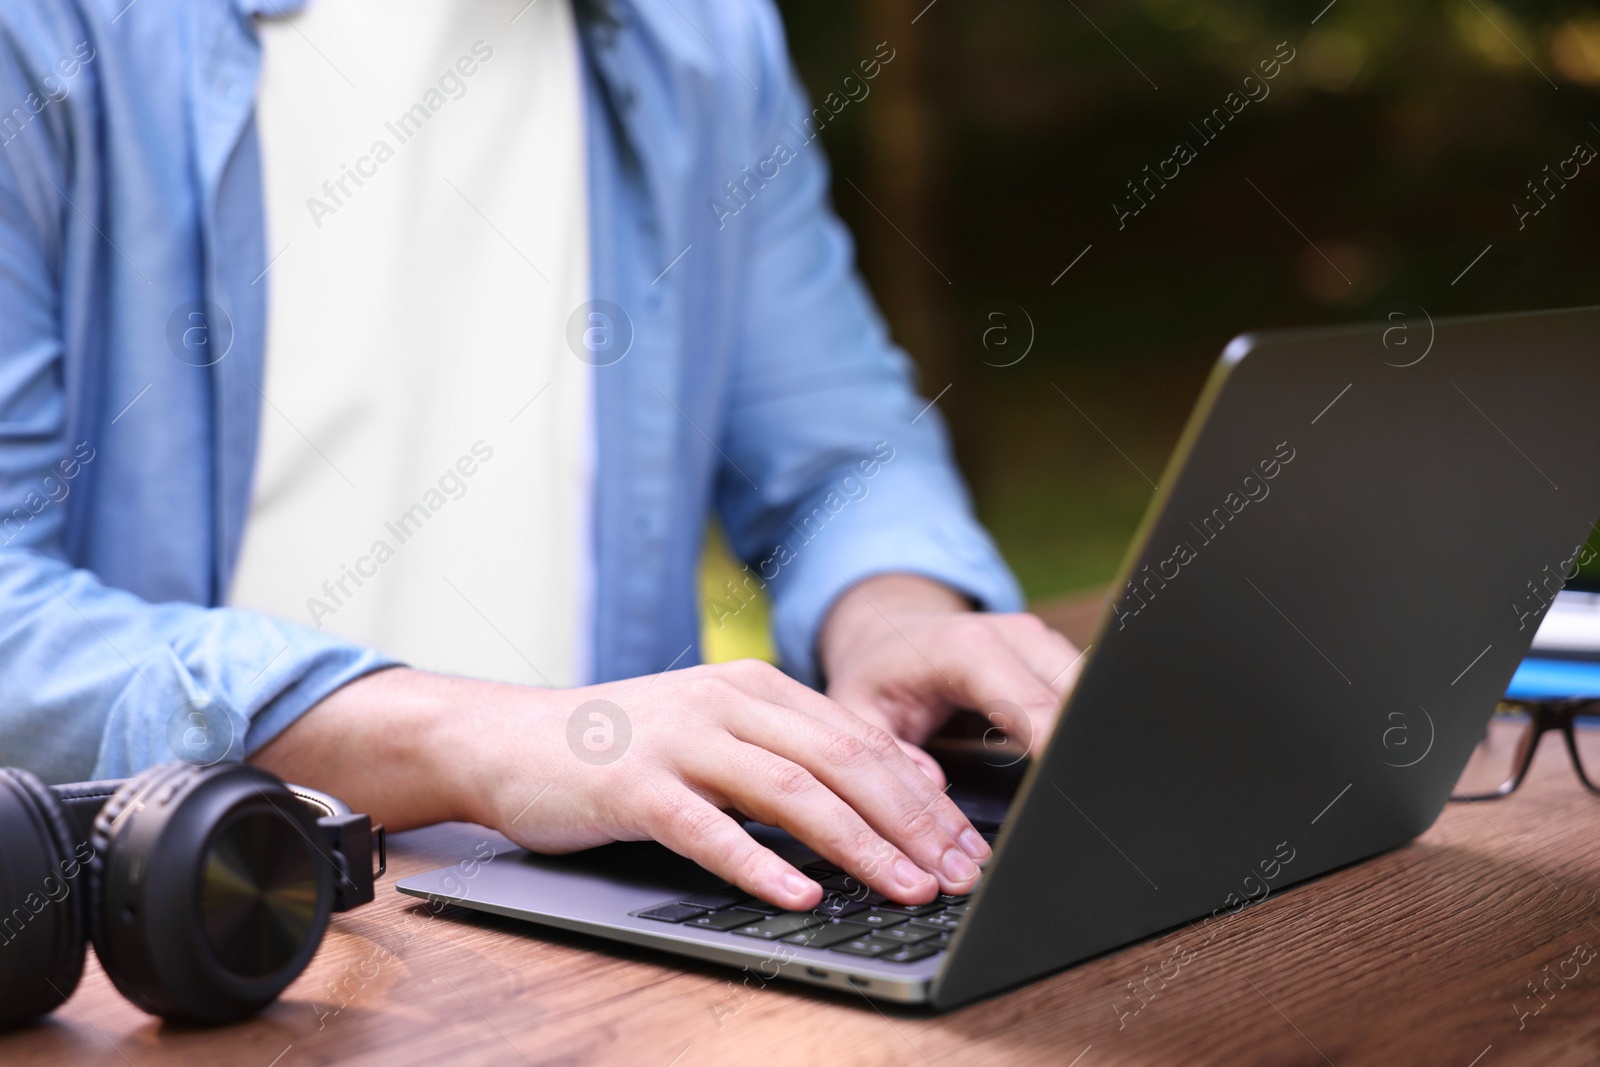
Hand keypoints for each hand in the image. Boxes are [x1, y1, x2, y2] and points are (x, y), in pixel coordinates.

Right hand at [254, 663, 992, 909]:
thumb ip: (805, 750)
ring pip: (791, 790)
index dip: (922, 795)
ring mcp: (680, 740)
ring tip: (905, 887)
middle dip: (910, 821)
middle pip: (842, 760)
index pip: (862, 739)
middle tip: (958, 873)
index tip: (967, 846)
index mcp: (757, 687)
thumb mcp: (722, 732)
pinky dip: (760, 863)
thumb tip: (907, 786)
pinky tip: (798, 896)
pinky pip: (709, 828)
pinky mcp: (634, 784)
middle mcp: (727, 702)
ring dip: (857, 844)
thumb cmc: (625, 746)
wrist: (509, 739)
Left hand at [817, 575, 1083, 786]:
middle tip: (1076, 806)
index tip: (1067, 792)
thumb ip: (890, 751)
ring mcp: (1042, 643)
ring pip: (1093, 695)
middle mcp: (1015, 636)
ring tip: (1075, 791)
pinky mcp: (1057, 656)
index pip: (1034, 705)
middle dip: (1082, 750)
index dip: (1058, 750)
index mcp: (968, 648)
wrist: (893, 632)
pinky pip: (1088, 694)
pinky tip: (1072, 767)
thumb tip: (935, 785)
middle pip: (1077, 699)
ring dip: (1087, 740)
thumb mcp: (860, 712)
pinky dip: (1085, 730)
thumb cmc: (880, 674)